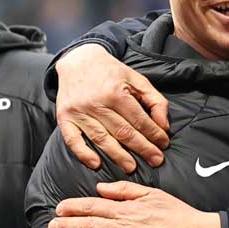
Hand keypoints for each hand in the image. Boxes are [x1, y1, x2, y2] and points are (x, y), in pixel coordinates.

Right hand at [54, 43, 169, 172]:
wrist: (78, 60)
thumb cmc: (110, 72)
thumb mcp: (137, 79)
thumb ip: (155, 101)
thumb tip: (164, 126)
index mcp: (115, 92)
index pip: (139, 120)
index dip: (154, 134)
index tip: (164, 144)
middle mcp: (96, 103)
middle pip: (123, 132)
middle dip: (142, 149)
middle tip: (156, 161)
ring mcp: (78, 111)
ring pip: (101, 139)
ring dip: (118, 156)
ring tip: (132, 168)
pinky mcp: (64, 117)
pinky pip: (72, 140)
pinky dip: (83, 154)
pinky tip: (96, 164)